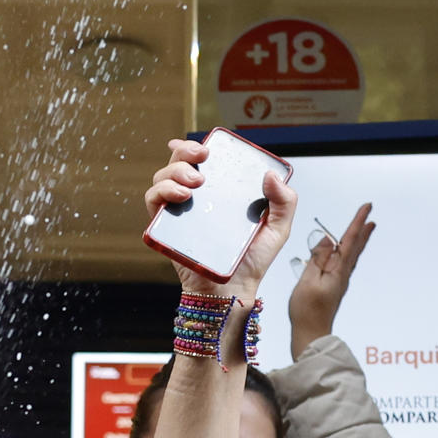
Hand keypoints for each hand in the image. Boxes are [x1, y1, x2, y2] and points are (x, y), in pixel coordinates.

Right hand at [144, 139, 296, 299]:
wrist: (232, 290)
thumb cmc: (251, 263)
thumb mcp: (278, 229)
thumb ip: (285, 202)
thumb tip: (272, 175)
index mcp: (220, 194)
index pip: (203, 162)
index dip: (197, 147)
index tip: (207, 146)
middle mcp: (197, 199)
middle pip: (179, 163)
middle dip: (186, 152)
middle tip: (201, 157)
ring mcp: (180, 211)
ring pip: (163, 176)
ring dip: (175, 171)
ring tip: (194, 183)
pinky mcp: (165, 226)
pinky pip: (153, 200)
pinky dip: (162, 191)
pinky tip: (181, 196)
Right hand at [289, 204, 374, 356]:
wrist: (311, 334)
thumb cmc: (307, 311)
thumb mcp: (308, 280)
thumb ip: (318, 258)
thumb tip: (327, 240)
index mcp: (338, 270)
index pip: (349, 240)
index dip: (357, 222)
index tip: (367, 208)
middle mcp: (343, 275)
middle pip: (355, 247)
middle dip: (362, 229)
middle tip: (370, 214)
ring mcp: (340, 282)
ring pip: (351, 255)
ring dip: (359, 239)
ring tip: (366, 228)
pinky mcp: (334, 287)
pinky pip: (344, 263)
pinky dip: (348, 251)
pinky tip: (344, 252)